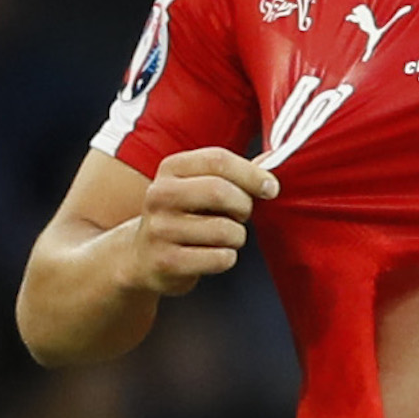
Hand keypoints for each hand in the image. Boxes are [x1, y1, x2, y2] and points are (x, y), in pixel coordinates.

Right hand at [123, 147, 279, 295]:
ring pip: (225, 230)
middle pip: (220, 191)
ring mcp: (159, 229)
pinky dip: (227, 258)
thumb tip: (276, 156)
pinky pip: (219, 258)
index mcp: (171, 168)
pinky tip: (214, 254)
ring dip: (238, 236)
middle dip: (244, 206)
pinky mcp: (165, 262)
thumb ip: (237, 172)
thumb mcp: (200, 185)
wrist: (142, 256)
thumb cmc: (184, 215)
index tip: (270, 188)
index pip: (219, 160)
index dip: (252, 174)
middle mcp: (159, 195)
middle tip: (243, 214)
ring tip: (225, 236)